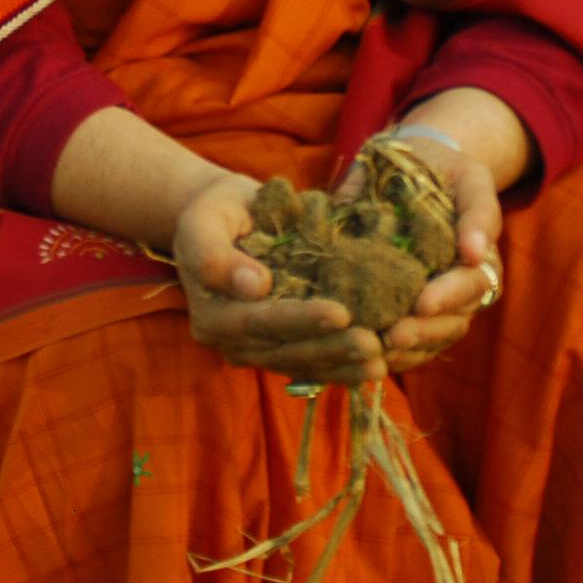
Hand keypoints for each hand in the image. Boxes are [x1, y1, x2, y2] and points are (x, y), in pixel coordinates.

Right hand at [171, 172, 382, 385]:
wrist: (225, 219)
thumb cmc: (215, 215)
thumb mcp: (203, 224)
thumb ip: (215, 257)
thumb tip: (254, 286)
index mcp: (212, 316)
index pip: (260, 322)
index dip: (300, 320)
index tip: (341, 314)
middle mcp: (232, 342)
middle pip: (285, 350)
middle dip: (331, 349)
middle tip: (373, 344)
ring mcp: (256, 351)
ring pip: (302, 363)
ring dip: (342, 365)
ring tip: (380, 361)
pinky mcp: (279, 350)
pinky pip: (310, 365)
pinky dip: (342, 368)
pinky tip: (372, 368)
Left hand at [346, 133, 506, 377]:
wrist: (415, 167)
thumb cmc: (444, 171)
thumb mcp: (470, 178)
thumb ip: (477, 211)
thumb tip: (475, 253)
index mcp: (479, 259)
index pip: (471, 285)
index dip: (448, 296)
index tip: (422, 302)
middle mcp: (461, 287)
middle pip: (453, 321)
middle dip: (424, 331)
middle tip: (393, 335)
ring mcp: (438, 302)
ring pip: (432, 338)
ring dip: (406, 347)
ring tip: (376, 349)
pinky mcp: (411, 309)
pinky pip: (409, 341)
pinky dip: (390, 351)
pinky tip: (364, 353)